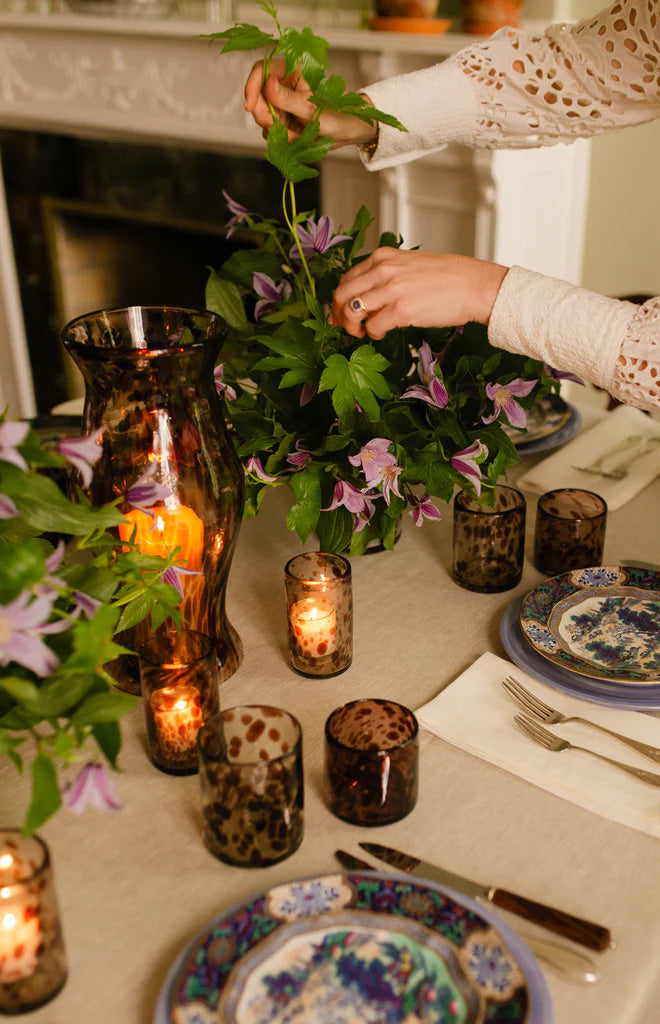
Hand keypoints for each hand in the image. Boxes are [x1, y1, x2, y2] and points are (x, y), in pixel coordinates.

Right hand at [244, 59, 376, 147]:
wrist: (345, 132)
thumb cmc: (335, 115)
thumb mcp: (310, 108)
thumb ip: (288, 99)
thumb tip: (268, 84)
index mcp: (291, 70)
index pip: (260, 70)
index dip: (251, 87)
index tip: (249, 106)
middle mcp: (283, 84)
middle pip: (257, 96)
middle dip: (264, 115)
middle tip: (276, 127)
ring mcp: (282, 102)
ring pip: (263, 115)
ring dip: (275, 129)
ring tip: (295, 134)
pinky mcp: (283, 118)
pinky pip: (270, 128)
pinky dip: (279, 136)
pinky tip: (295, 137)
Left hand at [330, 248, 509, 337]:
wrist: (473, 285)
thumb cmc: (447, 278)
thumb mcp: (409, 265)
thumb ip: (386, 275)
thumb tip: (367, 295)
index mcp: (383, 257)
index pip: (347, 278)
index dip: (339, 299)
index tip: (340, 312)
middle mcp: (383, 270)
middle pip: (342, 294)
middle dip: (338, 314)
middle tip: (345, 326)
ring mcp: (391, 290)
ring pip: (352, 311)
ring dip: (353, 327)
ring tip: (363, 332)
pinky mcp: (401, 310)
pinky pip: (372, 327)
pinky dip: (372, 334)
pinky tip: (381, 334)